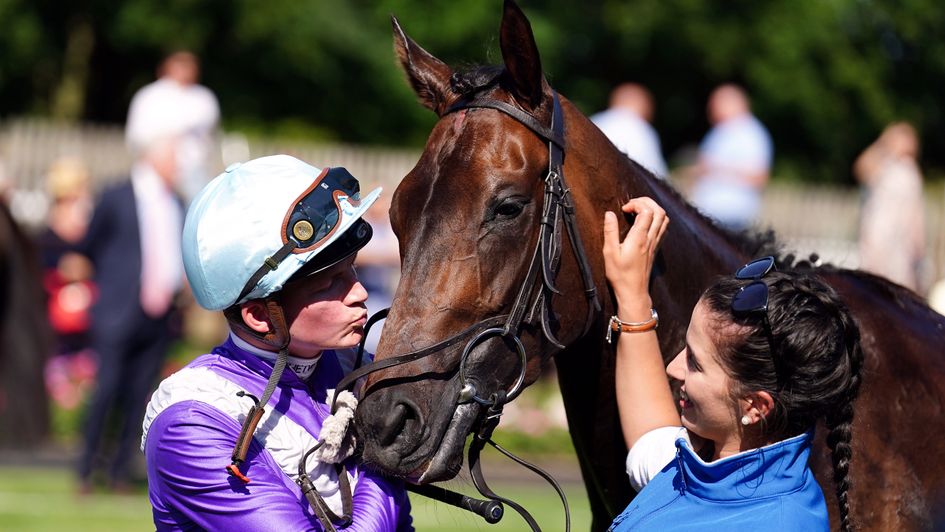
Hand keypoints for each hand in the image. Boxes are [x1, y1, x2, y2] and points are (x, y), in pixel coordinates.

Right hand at [602, 197, 668, 315]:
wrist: (633, 292)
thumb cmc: (620, 275)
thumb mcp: (609, 253)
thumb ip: (610, 231)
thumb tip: (609, 214)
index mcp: (639, 238)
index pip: (647, 211)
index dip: (636, 204)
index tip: (624, 209)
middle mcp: (650, 239)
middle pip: (659, 211)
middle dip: (646, 202)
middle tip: (632, 204)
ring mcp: (655, 244)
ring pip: (664, 219)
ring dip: (653, 209)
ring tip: (639, 210)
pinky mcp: (655, 249)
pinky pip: (662, 229)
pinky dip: (656, 219)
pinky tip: (645, 223)